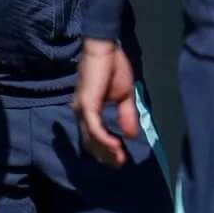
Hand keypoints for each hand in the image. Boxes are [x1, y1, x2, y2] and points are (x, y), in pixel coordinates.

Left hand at [72, 37, 137, 166]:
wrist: (106, 48)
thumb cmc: (114, 68)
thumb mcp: (124, 97)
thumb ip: (126, 116)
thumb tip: (132, 136)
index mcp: (88, 111)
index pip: (94, 138)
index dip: (107, 151)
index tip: (121, 160)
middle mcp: (81, 112)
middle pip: (90, 143)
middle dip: (106, 156)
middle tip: (120, 164)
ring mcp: (82, 109)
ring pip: (91, 139)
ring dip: (106, 151)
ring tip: (120, 158)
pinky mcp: (87, 104)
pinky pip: (94, 128)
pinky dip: (105, 139)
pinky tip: (117, 146)